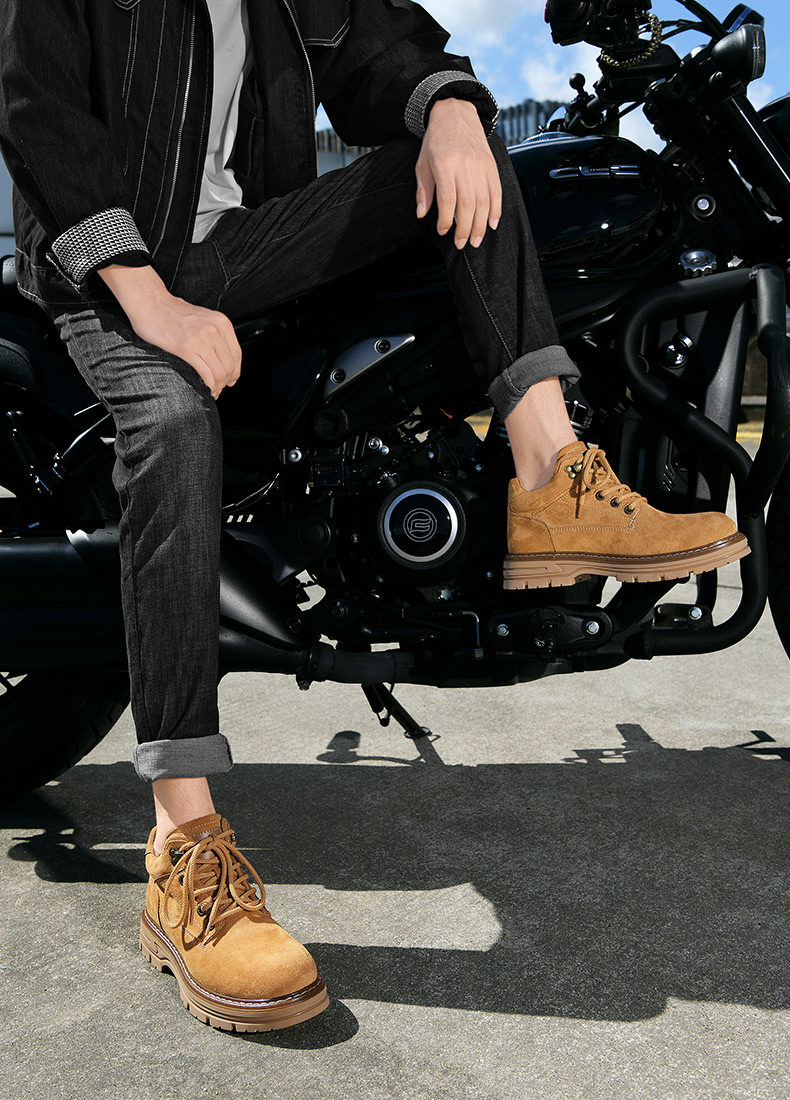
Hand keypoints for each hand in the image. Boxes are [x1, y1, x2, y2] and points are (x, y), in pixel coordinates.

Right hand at [96, 263, 241, 398]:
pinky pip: (205, 374)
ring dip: (217, 386)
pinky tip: (204, 389)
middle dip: (226, 382)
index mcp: (221, 322)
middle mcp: (215, 330)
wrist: (149, 302)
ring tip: (212, 391)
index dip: (235, 372)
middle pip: (229, 366)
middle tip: (219, 389)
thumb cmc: (171, 310)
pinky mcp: (186, 348)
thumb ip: (214, 333)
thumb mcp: (202, 317)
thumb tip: (221, 357)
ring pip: (219, 372)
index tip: (231, 380)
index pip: (237, 354)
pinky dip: (208, 386)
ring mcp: (202, 339)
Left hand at [415, 97, 502, 249]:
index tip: (442, 231)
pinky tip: (492, 224)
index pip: (447, 200)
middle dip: (465, 229)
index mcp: (445, 165)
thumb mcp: (423, 163)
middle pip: (468, 205)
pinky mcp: (491, 165)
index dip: (445, 220)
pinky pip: (496, 191)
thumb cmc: (436, 140)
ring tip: (476, 240)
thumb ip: (424, 190)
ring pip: (484, 201)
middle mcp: (465, 165)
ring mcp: (481, 165)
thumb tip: (422, 214)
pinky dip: (496, 209)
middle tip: (462, 244)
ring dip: (480, 225)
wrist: (455, 112)